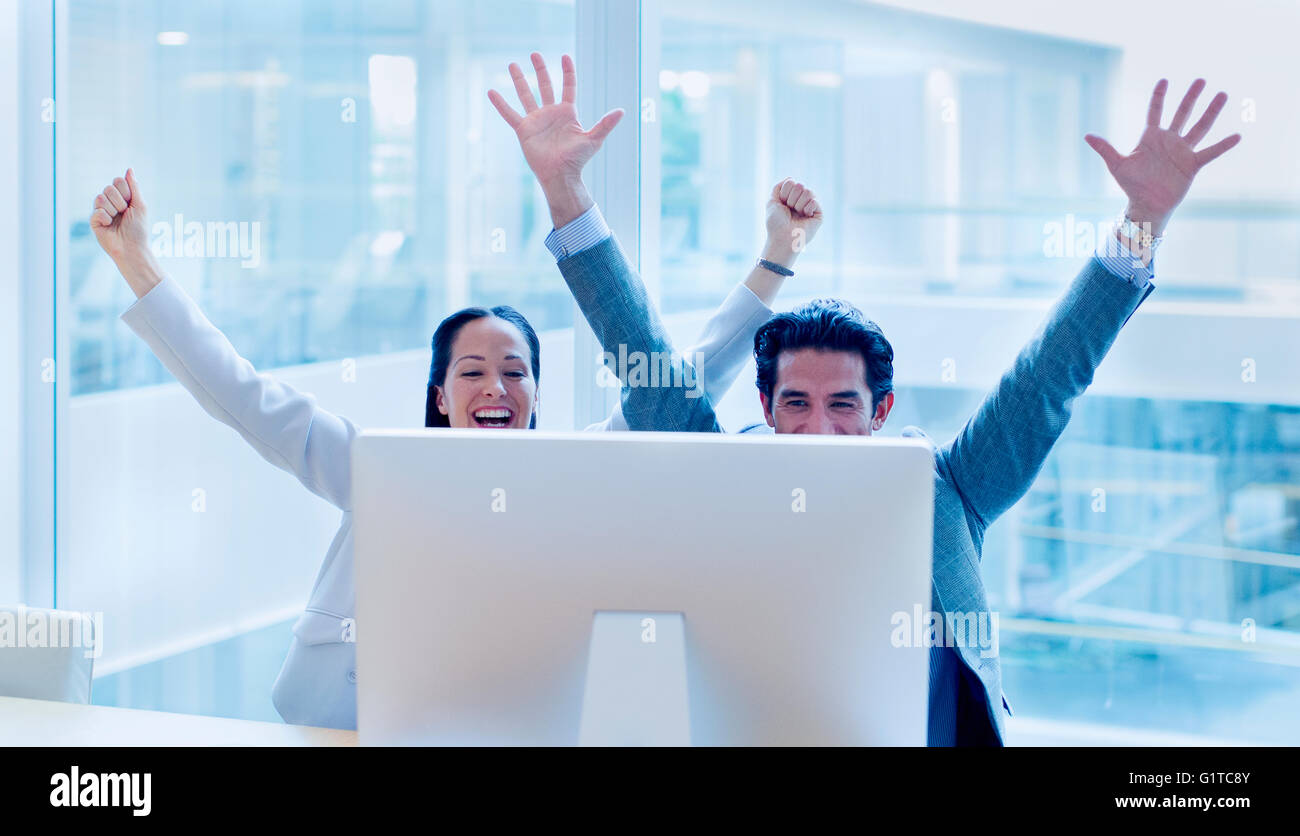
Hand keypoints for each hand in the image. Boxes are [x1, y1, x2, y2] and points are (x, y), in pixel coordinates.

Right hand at [90, 168, 162, 297]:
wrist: (133, 248)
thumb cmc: (139, 229)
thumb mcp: (140, 205)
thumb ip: (134, 187)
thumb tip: (129, 169)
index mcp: (122, 198)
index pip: (117, 181)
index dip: (126, 191)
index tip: (131, 203)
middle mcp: (110, 202)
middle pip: (109, 188)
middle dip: (120, 202)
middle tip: (124, 213)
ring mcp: (101, 211)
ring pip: (101, 197)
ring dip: (113, 210)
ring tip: (117, 220)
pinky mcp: (94, 221)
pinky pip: (97, 211)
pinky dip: (106, 218)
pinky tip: (109, 225)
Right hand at [488, 53, 623, 226]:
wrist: (560, 176)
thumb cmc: (577, 160)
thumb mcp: (593, 139)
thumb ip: (605, 124)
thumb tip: (622, 111)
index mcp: (567, 113)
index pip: (568, 86)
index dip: (567, 72)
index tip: (565, 56)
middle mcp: (551, 113)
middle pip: (545, 85)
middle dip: (540, 70)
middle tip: (535, 54)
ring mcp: (536, 120)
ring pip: (526, 95)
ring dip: (519, 80)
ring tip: (512, 64)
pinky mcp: (524, 130)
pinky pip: (510, 114)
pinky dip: (500, 104)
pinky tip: (491, 91)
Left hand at [762, 178, 822, 267]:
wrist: (782, 237)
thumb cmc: (775, 223)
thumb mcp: (771, 201)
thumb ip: (778, 187)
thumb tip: (791, 178)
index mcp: (791, 197)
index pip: (791, 182)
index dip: (784, 193)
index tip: (781, 204)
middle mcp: (801, 201)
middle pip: (800, 185)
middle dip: (791, 198)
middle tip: (789, 210)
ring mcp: (810, 207)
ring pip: (808, 191)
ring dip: (798, 204)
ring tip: (797, 214)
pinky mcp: (818, 214)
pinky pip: (814, 201)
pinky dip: (807, 208)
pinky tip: (805, 216)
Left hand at [1085, 78, 1240, 237]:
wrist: (1146, 204)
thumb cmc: (1131, 185)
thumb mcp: (1117, 164)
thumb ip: (1105, 148)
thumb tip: (1086, 135)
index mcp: (1150, 137)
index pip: (1155, 111)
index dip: (1159, 96)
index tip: (1165, 79)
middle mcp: (1169, 140)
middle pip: (1182, 113)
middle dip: (1191, 96)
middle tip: (1201, 80)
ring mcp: (1182, 151)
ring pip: (1200, 127)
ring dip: (1211, 111)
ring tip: (1222, 94)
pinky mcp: (1192, 165)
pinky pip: (1210, 152)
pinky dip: (1223, 145)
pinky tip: (1237, 135)